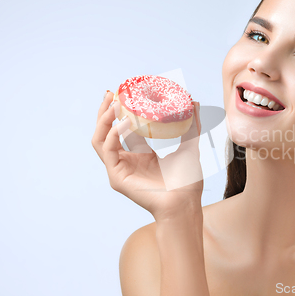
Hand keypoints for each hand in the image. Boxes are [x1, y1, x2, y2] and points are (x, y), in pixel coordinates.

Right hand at [91, 91, 202, 221]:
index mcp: (141, 155)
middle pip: (107, 132)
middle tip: (112, 93)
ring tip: (114, 104)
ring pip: (100, 140)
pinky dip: (113, 134)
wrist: (185, 203)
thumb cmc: (187, 181)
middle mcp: (128, 160)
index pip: (125, 129)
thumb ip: (191, 125)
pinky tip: (125, 122)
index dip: (122, 111)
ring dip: (104, 120)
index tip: (125, 92)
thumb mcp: (189, 147)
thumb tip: (194, 102)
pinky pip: (107, 151)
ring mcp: (120, 169)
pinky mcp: (117, 177)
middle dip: (106, 111)